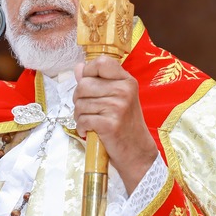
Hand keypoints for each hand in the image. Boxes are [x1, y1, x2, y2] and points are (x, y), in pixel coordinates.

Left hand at [74, 56, 157, 192]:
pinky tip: (90, 131)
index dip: (88, 71)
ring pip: (80, 103)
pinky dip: (82, 127)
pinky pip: (82, 119)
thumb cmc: (125, 124)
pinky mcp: (110, 124)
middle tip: (88, 109)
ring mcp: (117, 107)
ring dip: (79, 115)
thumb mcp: (116, 98)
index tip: (89, 84)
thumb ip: (97, 81)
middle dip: (79, 98)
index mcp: (126, 81)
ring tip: (91, 122)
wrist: (137, 153)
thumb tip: (78, 67)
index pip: (101, 62)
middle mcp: (124, 90)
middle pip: (83, 84)